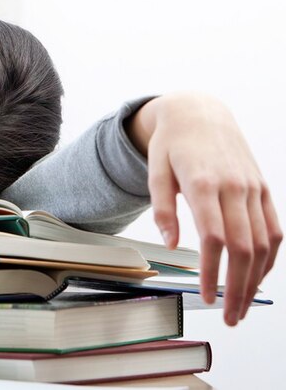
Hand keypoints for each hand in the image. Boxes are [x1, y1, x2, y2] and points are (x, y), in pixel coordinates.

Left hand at [126, 92, 281, 325]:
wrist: (199, 112)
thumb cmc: (172, 144)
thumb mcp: (155, 172)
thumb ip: (162, 208)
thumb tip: (170, 244)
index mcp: (204, 184)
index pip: (213, 238)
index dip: (212, 272)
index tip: (205, 296)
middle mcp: (234, 187)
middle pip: (244, 247)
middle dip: (238, 287)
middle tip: (230, 316)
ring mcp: (253, 188)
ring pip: (264, 242)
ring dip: (257, 278)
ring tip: (244, 305)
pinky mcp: (263, 189)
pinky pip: (274, 228)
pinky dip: (270, 256)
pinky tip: (259, 276)